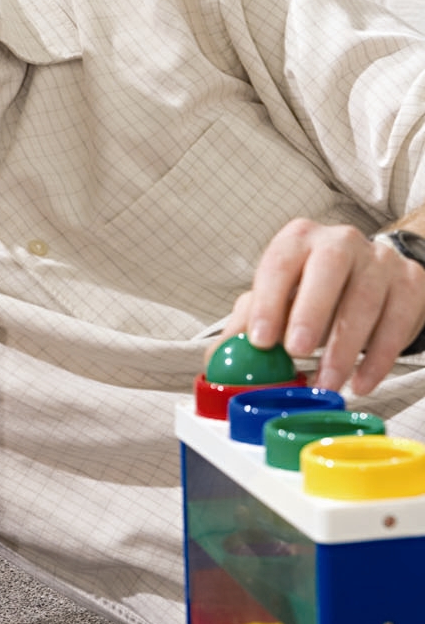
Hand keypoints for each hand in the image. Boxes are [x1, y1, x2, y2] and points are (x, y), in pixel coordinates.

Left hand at [220, 218, 424, 394]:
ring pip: (366, 299)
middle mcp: (341, 243)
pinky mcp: (409, 286)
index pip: (280, 262)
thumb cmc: (313, 290)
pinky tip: (359, 382)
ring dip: (344, 349)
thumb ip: (244, 327)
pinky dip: (378, 358)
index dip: (269, 300)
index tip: (260, 339)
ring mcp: (379, 262)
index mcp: (299, 241)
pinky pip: (397, 323)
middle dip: (312, 311)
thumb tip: (218, 362)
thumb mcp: (275, 300)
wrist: (372, 276)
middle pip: (329, 267)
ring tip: (325, 382)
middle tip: (297, 351)